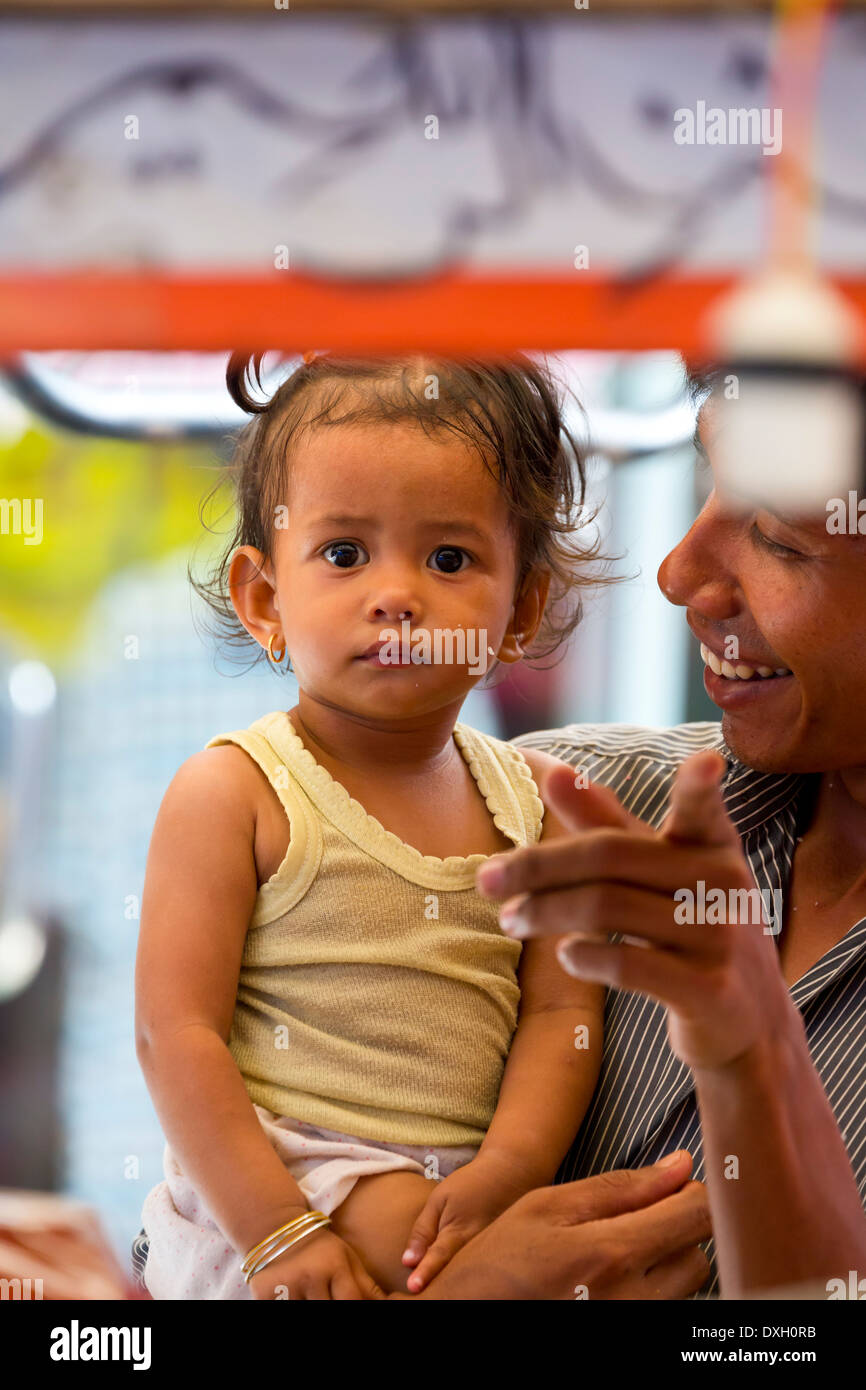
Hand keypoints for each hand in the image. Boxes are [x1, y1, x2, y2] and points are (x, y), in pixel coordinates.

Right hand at [248, 1226, 384, 1299]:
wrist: (277, 1230)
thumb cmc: (319, 1249)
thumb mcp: (346, 1259)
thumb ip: (367, 1285)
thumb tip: (391, 1303)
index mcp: (333, 1265)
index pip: (352, 1302)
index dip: (356, 1308)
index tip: (354, 1306)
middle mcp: (310, 1276)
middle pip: (329, 1311)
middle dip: (333, 1307)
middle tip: (330, 1297)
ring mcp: (286, 1288)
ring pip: (308, 1313)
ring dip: (313, 1307)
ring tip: (317, 1297)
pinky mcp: (264, 1296)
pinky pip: (283, 1312)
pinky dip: (294, 1306)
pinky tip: (298, 1299)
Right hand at [390, 1150, 709, 1299]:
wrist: (467, 1318)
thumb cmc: (499, 1263)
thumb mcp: (547, 1208)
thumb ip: (619, 1187)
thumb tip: (680, 1164)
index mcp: (610, 1255)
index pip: (696, 1216)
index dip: (692, 1194)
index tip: (675, 1189)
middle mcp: (632, 1302)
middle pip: (698, 1256)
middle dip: (674, 1233)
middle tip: (631, 1226)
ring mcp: (633, 1327)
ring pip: (684, 1288)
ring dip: (663, 1266)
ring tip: (613, 1260)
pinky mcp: (632, 1343)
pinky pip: (663, 1311)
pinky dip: (648, 1293)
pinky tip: (608, 1286)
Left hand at [401, 1152, 537, 1292]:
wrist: (509, 1174)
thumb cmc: (470, 1185)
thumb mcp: (439, 1199)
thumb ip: (423, 1230)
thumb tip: (407, 1262)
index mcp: (459, 1230)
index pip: (439, 1255)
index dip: (425, 1272)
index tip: (412, 1287)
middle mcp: (477, 1246)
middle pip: (454, 1272)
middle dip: (439, 1283)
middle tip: (420, 1295)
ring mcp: (491, 1251)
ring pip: (468, 1273)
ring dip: (453, 1282)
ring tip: (441, 1293)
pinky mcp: (498, 1254)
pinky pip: (480, 1268)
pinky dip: (468, 1275)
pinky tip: (460, 1282)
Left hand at [477, 751, 801, 1073]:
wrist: (748, 1025)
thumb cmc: (690, 931)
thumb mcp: (658, 873)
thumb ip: (607, 824)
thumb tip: (553, 771)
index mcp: (713, 847)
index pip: (703, 810)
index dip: (701, 787)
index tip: (704, 760)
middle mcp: (723, 885)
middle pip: (609, 856)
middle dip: (537, 866)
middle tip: (486, 880)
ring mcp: (720, 939)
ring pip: (606, 908)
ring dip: (543, 913)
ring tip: (511, 921)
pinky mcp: (708, 990)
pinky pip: (627, 964)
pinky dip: (583, 956)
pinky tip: (566, 956)